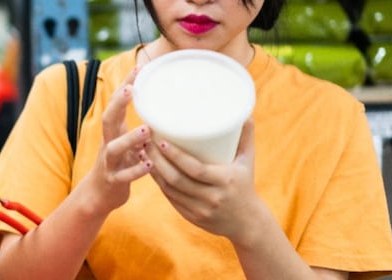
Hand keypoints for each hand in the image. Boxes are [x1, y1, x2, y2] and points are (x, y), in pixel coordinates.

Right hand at [79, 67, 152, 211]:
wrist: (98, 195)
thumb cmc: (119, 165)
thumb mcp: (126, 144)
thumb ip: (140, 131)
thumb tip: (166, 113)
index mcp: (113, 132)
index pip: (116, 103)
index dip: (125, 85)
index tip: (139, 67)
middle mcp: (108, 143)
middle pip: (108, 119)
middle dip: (118, 103)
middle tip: (131, 88)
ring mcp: (109, 163)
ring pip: (114, 148)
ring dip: (129, 138)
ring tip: (147, 130)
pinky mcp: (113, 181)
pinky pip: (123, 176)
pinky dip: (136, 170)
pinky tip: (149, 165)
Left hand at [146, 120, 266, 241]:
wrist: (246, 222)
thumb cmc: (245, 184)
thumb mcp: (248, 160)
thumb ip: (246, 135)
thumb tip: (245, 110)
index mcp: (225, 180)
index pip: (195, 169)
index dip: (175, 156)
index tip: (161, 140)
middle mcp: (212, 197)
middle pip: (177, 179)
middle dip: (157, 160)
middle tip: (145, 142)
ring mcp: (200, 210)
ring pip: (169, 189)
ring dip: (154, 171)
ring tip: (143, 152)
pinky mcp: (191, 217)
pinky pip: (170, 198)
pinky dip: (159, 183)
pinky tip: (150, 170)